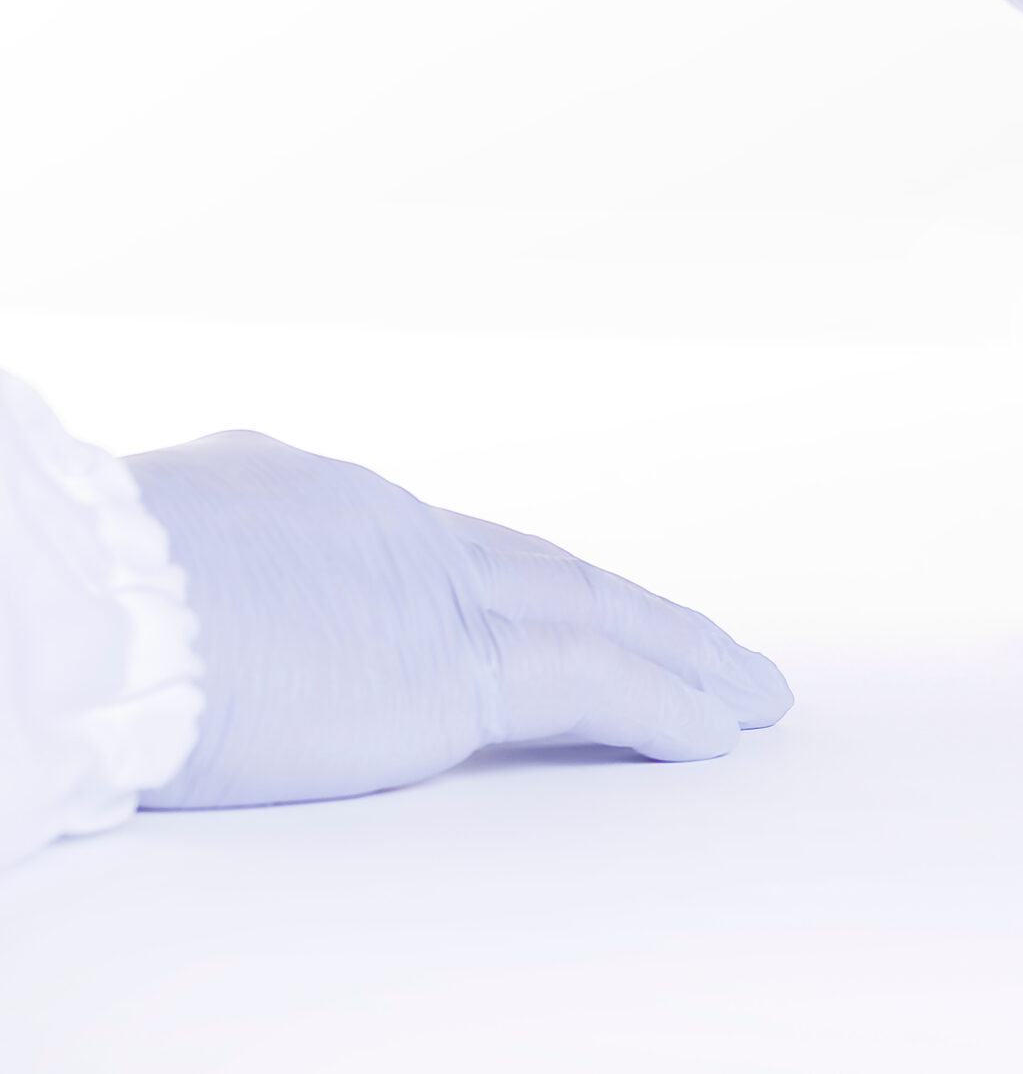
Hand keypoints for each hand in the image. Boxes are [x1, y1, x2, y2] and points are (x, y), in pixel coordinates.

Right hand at [127, 431, 790, 809]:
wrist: (74, 606)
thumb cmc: (66, 602)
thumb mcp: (136, 566)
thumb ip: (201, 582)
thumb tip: (176, 612)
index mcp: (301, 500)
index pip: (439, 549)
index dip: (515, 582)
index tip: (570, 607)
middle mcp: (386, 528)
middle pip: (545, 572)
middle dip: (633, 612)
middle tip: (704, 642)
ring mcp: (429, 591)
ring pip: (599, 619)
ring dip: (685, 659)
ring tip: (750, 691)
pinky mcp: (456, 666)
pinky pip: (595, 684)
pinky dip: (666, 705)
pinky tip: (720, 727)